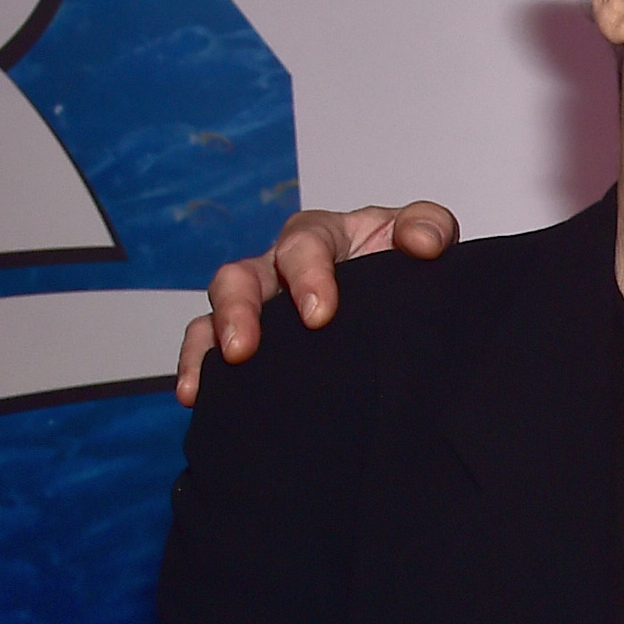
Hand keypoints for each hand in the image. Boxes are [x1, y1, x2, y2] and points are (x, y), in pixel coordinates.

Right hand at [174, 199, 457, 404]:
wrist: (405, 305)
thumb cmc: (403, 266)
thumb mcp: (423, 238)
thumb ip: (429, 228)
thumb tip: (423, 244)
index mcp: (321, 238)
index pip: (304, 245)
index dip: (307, 276)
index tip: (320, 315)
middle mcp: (279, 267)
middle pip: (242, 276)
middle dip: (240, 310)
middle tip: (245, 348)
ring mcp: (260, 306)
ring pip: (218, 311)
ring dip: (211, 340)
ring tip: (220, 369)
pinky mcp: (251, 342)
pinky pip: (209, 348)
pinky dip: (197, 367)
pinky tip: (195, 395)